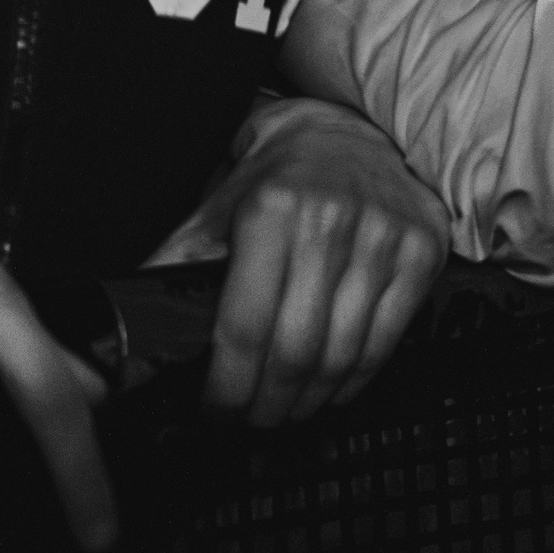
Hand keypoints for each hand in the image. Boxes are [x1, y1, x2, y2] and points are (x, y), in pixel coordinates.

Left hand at [160, 99, 446, 425]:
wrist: (346, 130)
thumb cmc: (274, 179)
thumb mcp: (215, 212)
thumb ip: (174, 268)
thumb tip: (130, 328)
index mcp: (271, 209)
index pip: (244, 326)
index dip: (226, 385)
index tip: (215, 411)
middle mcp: (331, 220)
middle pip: (294, 351)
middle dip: (266, 405)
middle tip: (251, 422)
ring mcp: (384, 236)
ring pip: (342, 354)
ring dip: (310, 402)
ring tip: (287, 413)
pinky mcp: (423, 249)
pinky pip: (387, 340)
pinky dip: (357, 380)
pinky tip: (332, 391)